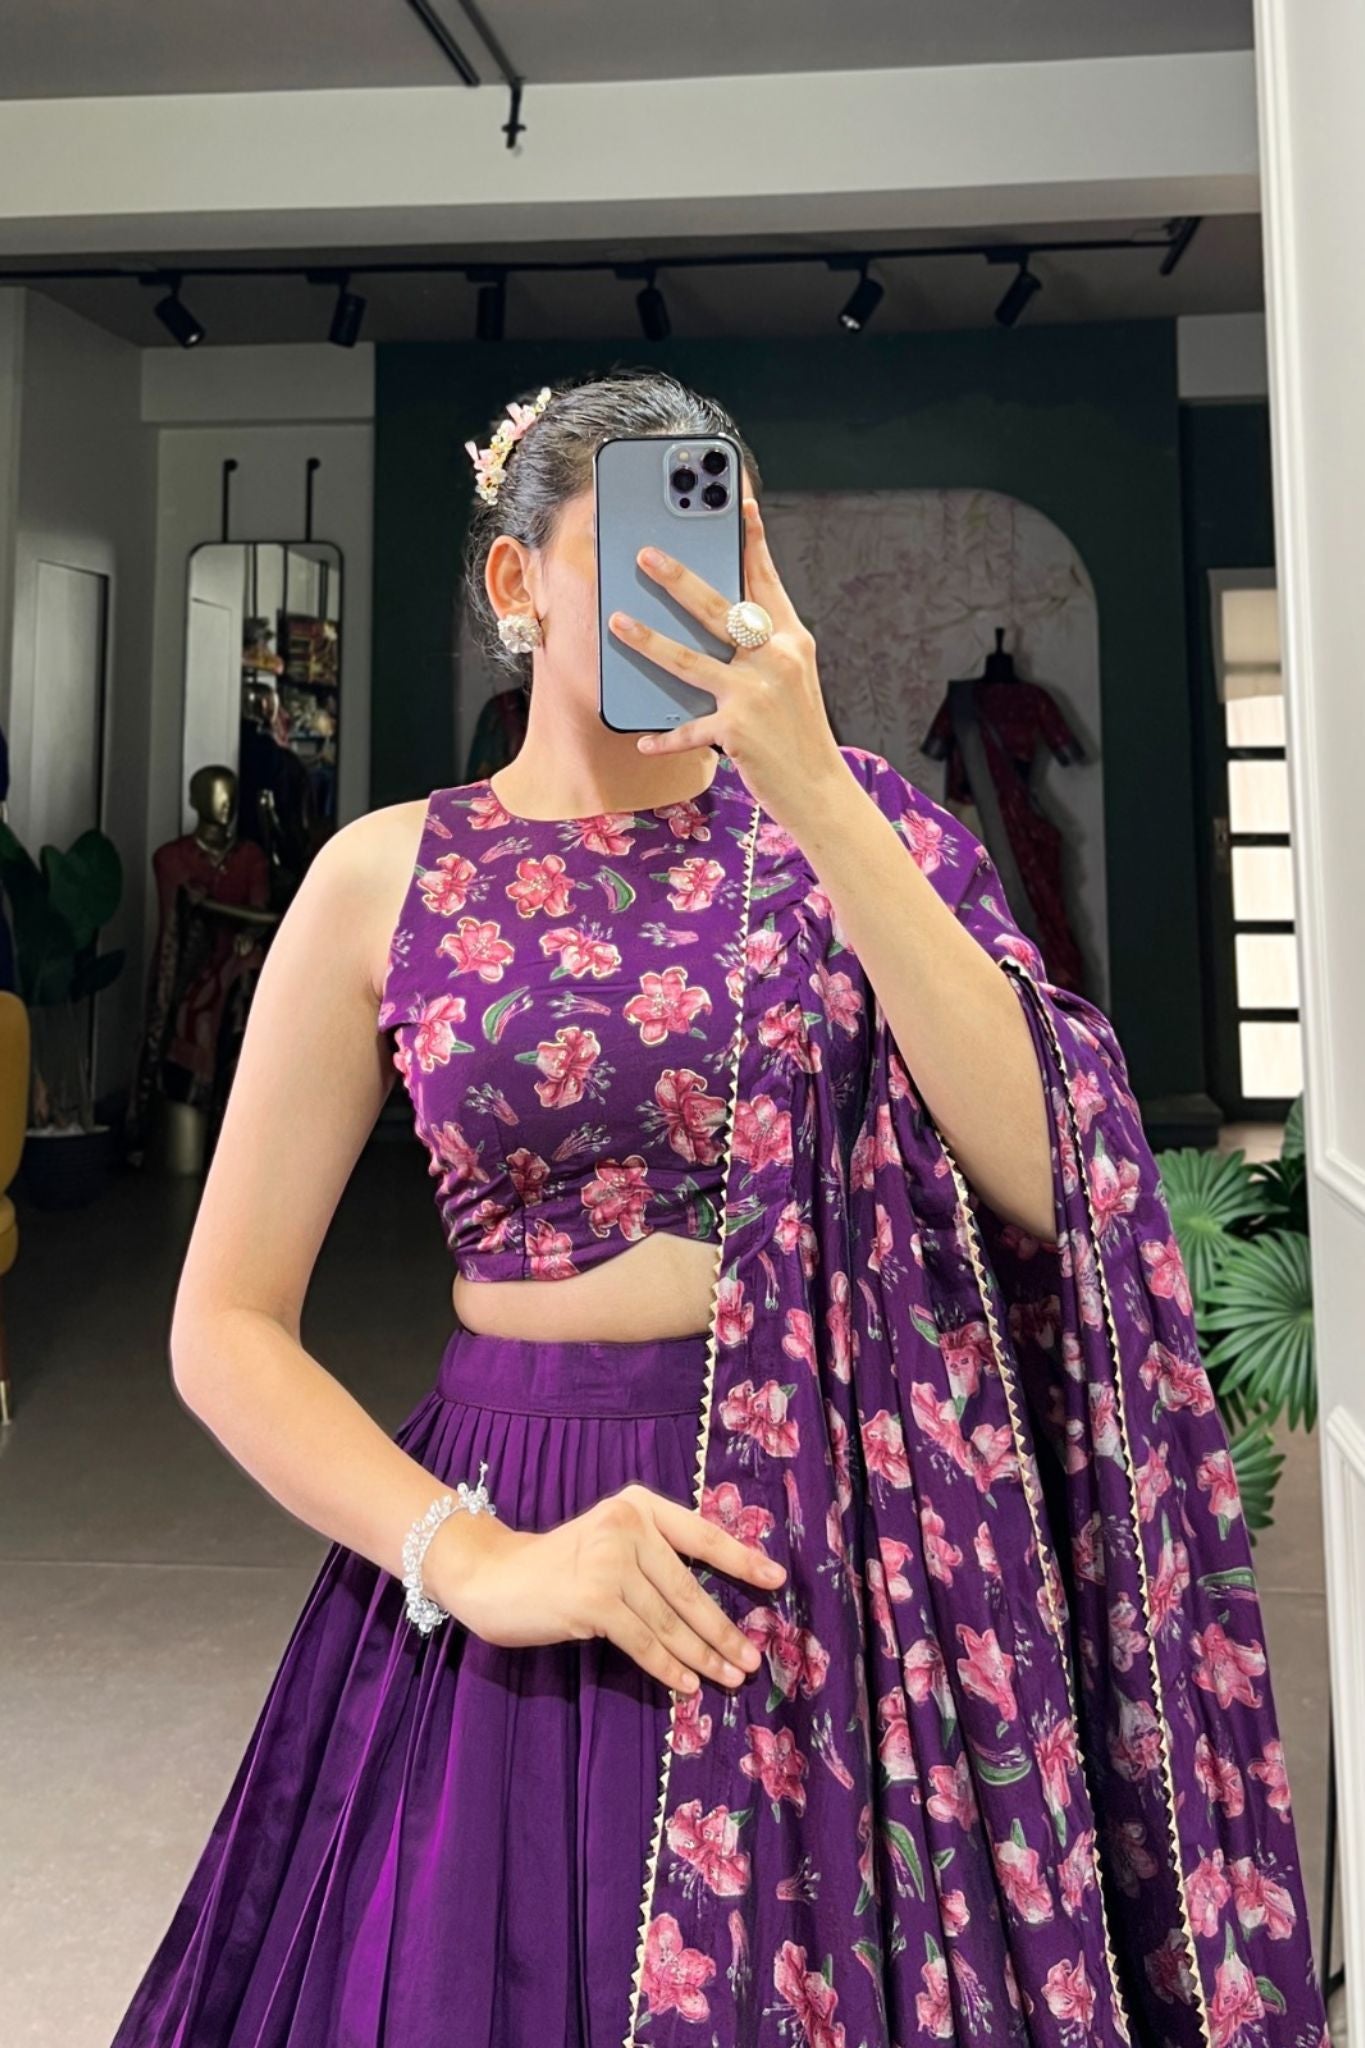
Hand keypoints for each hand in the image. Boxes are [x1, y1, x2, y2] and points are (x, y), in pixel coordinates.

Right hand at [431, 1480, 785, 1693]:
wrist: (494, 1576)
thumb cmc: (558, 1565)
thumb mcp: (609, 1542)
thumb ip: (652, 1558)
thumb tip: (709, 1607)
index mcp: (638, 1506)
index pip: (700, 1534)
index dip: (741, 1559)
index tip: (777, 1580)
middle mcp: (627, 1526)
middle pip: (688, 1587)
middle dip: (723, 1629)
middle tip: (751, 1659)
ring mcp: (609, 1562)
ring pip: (670, 1620)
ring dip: (703, 1655)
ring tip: (729, 1678)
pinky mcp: (593, 1600)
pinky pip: (643, 1641)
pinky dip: (668, 1667)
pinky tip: (686, 1686)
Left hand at [607, 496, 845, 834]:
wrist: (821, 791)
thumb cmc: (799, 733)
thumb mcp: (792, 679)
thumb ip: (762, 648)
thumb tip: (718, 622)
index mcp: (791, 640)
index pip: (766, 581)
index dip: (751, 541)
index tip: (738, 502)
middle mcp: (776, 660)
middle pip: (719, 609)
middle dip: (678, 579)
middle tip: (646, 554)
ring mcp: (756, 694)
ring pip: (690, 661)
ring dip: (649, 640)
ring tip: (618, 622)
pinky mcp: (737, 731)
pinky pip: (689, 729)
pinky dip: (665, 737)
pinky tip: (644, 739)